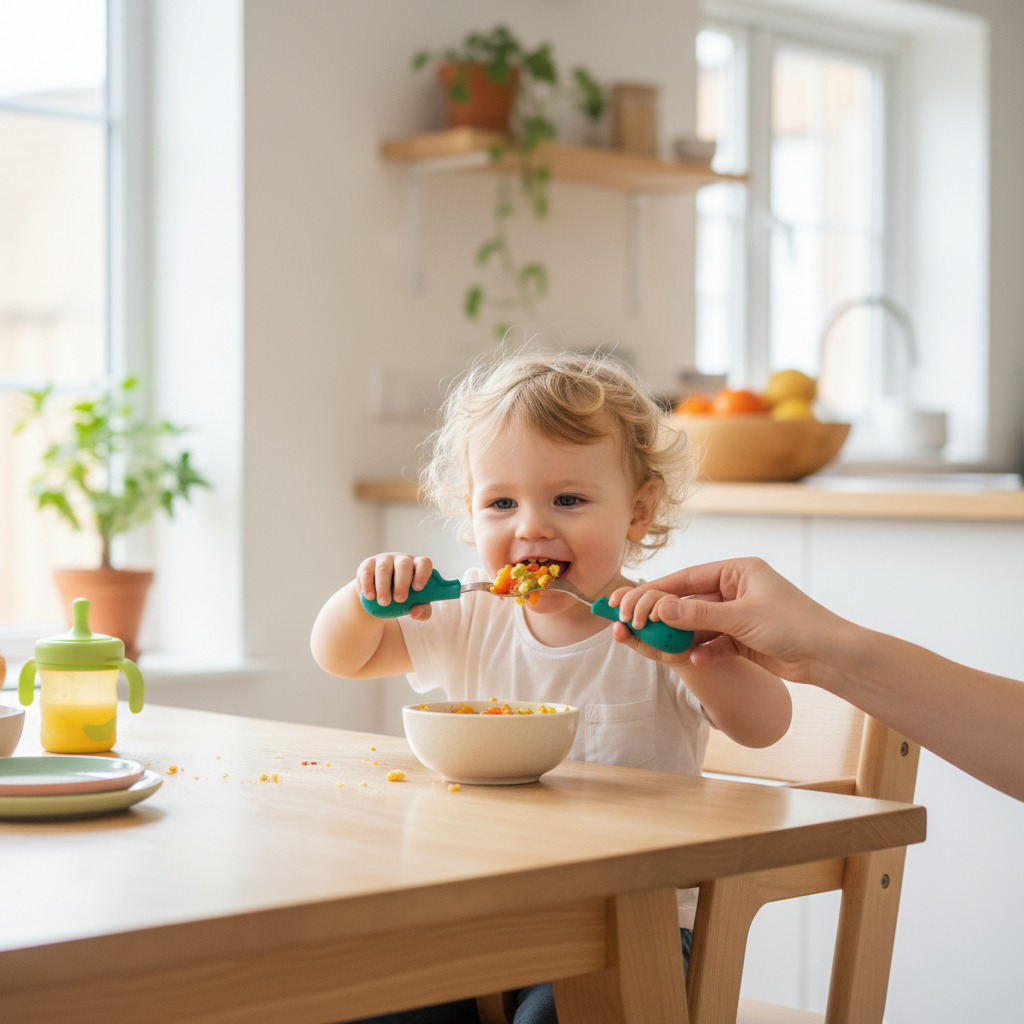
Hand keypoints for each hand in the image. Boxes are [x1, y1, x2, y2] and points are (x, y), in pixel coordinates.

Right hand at [357, 553, 434, 620]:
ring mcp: (384, 560)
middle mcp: (401, 560)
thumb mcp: (415, 606)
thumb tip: (415, 613)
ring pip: (383, 568)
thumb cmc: (404, 600)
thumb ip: (422, 612)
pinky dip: (368, 585)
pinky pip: (367, 571)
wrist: (380, 599)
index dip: (422, 574)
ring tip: (384, 602)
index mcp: (417, 567)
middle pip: (404, 564)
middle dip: (402, 583)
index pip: (424, 563)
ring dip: (383, 586)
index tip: (417, 588)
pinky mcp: (368, 564)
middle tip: (399, 599)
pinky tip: (370, 597)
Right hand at [614, 557, 850, 685]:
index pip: (689, 578)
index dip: (659, 590)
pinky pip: (716, 643)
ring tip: (660, 647)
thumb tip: (659, 609)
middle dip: (666, 616)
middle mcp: (738, 590)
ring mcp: (741, 615)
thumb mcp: (741, 617)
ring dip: (683, 637)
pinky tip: (696, 659)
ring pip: (700, 625)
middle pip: (691, 601)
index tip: (633, 601)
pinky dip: (705, 651)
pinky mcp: (745, 640)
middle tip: (637, 625)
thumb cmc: (794, 625)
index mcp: (739, 571)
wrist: (831, 657)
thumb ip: (698, 614)